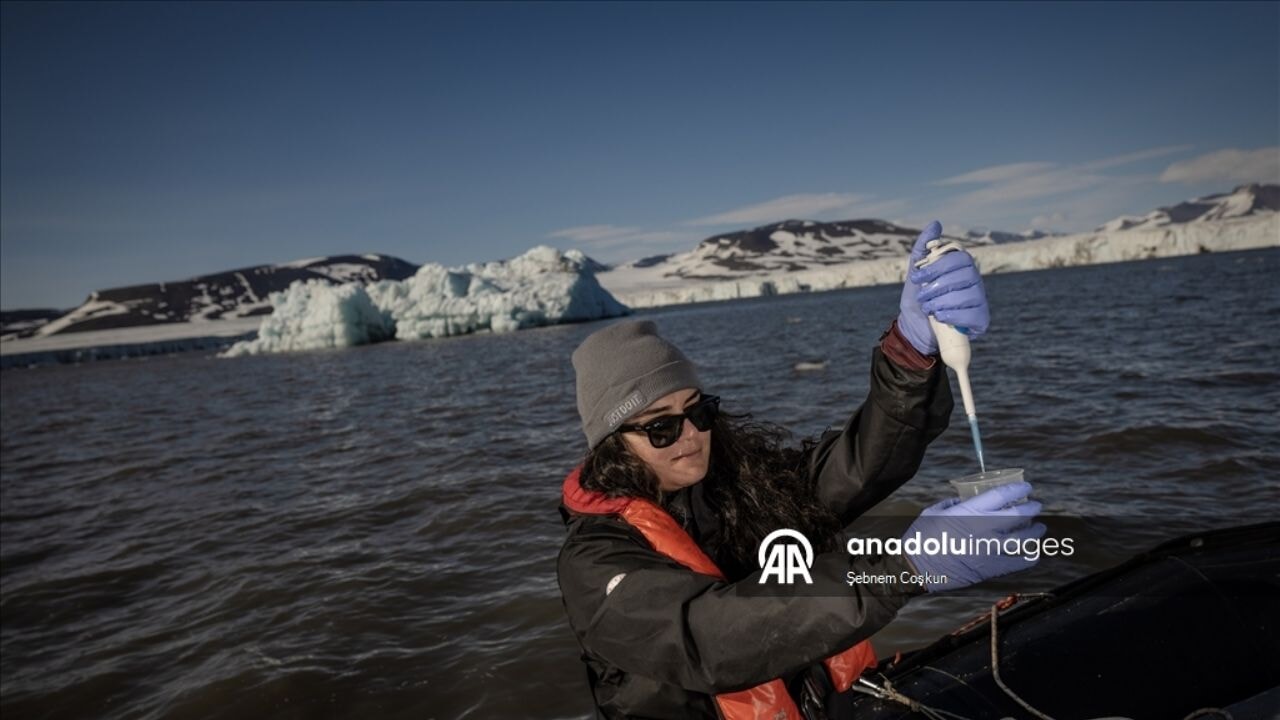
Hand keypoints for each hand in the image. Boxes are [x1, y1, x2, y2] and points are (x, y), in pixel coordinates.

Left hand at [897, 221, 989, 355]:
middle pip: (966, 275)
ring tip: (928, 308)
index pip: (960, 258)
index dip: (938, 266)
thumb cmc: (919, 297)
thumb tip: (935, 224)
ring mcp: (980, 299)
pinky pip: (974, 314)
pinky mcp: (981, 319)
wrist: (915, 328)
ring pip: (969, 294)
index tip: (917, 276)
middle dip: (938, 286)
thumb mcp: (916, 272)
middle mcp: (975, 280)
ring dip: (942, 302)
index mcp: (961, 266)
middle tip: (922, 296)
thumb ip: (923, 249)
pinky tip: (940, 317)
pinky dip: (953, 315)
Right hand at [903, 481, 1043, 592]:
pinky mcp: (992, 569)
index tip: (1026, 488)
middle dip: (1032, 508)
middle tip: (1036, 506)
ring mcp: (991, 550)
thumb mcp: (934, 512)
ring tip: (1039, 529)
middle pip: (1019, 515)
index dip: (1019, 489)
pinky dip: (1030, 556)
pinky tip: (1032, 553)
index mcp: (970, 512)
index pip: (1003, 495)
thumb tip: (966, 501)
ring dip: (1035, 532)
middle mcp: (985, 529)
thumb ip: (954, 503)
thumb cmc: (922, 538)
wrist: (916, 569)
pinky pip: (1020, 562)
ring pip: (1025, 539)